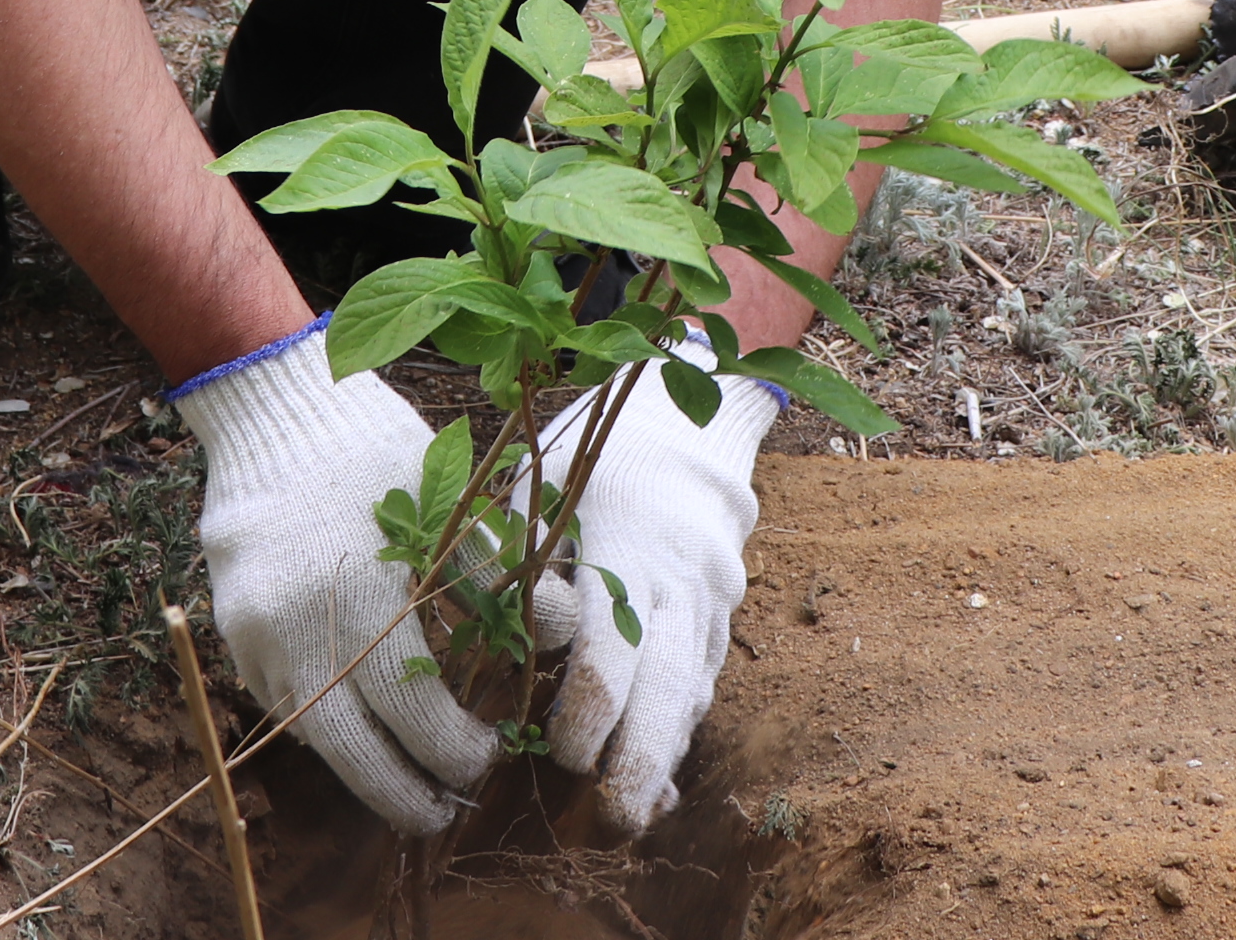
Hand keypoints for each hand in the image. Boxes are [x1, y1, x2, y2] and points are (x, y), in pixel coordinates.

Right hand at [170, 318, 499, 832]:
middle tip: (444, 811)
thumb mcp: (446, 498)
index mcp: (361, 593)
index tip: (488, 756)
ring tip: (405, 780)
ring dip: (358, 766)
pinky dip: (319, 719)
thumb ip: (498, 574)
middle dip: (404, 795)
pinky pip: (275, 699)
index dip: (456, 750)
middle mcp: (296, 626)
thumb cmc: (374, 443)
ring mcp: (253, 632)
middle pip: (353, 753)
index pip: (415, 714)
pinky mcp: (231, 628)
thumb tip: (564, 633)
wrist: (270, 400)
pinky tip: (357, 720)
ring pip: (308, 734)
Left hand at [537, 360, 776, 829]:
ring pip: (693, 693)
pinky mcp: (722, 610)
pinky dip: (679, 726)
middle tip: (609, 820)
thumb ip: (525, 563)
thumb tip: (513, 634)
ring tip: (631, 815)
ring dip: (662, 756)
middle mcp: (680, 578)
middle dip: (639, 761)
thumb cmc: (592, 455)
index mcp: (629, 545)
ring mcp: (712, 597)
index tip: (560, 750)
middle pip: (668, 689)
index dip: (587, 712)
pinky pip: (704, 678)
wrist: (686, 414)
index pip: (612, 650)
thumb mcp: (540, 489)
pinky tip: (655, 774)